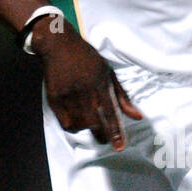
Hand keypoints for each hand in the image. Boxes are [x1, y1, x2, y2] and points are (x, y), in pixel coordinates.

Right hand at [32, 16, 143, 150]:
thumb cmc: (86, 57)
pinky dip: (72, 126)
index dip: (115, 131)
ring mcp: (67, 94)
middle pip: (94, 122)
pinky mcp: (54, 97)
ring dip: (86, 129)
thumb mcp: (107, 72)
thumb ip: (122, 96)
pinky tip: (76, 122)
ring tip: (90, 126)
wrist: (58, 44)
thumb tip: (137, 116)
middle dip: (101, 135)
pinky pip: (64, 121)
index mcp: (100, 82)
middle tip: (105, 140)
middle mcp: (84, 89)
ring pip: (79, 124)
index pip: (110, 112)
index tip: (119, 146)